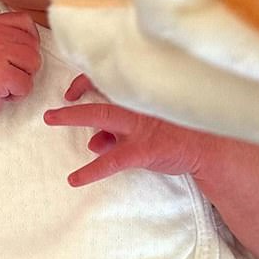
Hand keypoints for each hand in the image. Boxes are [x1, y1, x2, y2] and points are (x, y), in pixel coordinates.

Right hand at [0, 12, 40, 124]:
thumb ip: (10, 34)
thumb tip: (38, 34)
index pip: (25, 21)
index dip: (28, 40)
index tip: (14, 55)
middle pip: (33, 46)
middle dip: (25, 65)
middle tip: (3, 72)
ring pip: (34, 64)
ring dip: (22, 79)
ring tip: (2, 81)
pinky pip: (27, 85)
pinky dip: (17, 94)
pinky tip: (0, 92)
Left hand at [44, 73, 214, 186]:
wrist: (208, 147)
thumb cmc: (177, 131)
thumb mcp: (147, 125)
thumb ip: (119, 131)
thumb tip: (93, 143)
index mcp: (137, 96)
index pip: (105, 79)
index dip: (84, 81)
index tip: (70, 92)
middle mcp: (136, 104)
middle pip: (98, 92)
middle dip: (73, 95)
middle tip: (50, 111)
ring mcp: (140, 126)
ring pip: (101, 116)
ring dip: (73, 116)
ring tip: (51, 120)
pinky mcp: (144, 149)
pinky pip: (112, 160)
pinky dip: (91, 169)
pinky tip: (75, 179)